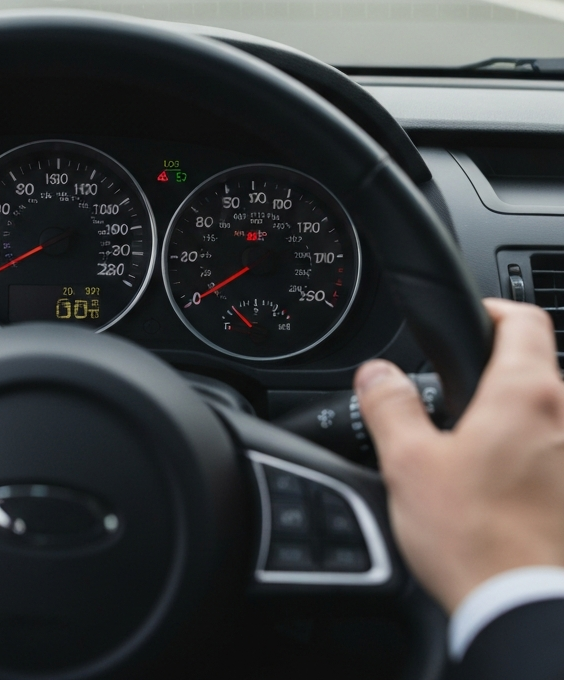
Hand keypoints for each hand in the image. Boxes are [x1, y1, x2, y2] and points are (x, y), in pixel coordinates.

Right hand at [355, 298, 563, 612]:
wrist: (533, 615)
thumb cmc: (479, 541)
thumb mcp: (409, 464)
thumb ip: (390, 405)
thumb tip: (378, 374)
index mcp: (527, 396)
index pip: (524, 318)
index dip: (493, 309)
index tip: (471, 320)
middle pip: (540, 367)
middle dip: (500, 370)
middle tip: (458, 388)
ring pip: (551, 416)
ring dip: (517, 418)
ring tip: (477, 443)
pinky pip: (557, 458)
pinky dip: (535, 458)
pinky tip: (503, 488)